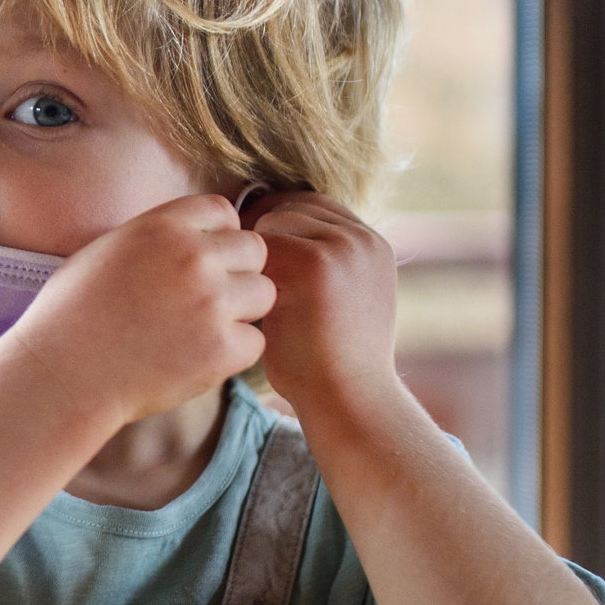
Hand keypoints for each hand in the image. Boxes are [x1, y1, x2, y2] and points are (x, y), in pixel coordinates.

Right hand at [8, 193, 274, 423]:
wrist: (62, 374)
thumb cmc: (69, 316)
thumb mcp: (105, 251)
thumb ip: (154, 237)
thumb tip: (189, 236)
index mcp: (163, 226)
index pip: (223, 212)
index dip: (216, 237)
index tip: (200, 261)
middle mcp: (194, 257)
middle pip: (254, 250)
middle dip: (237, 272)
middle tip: (206, 300)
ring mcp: (212, 303)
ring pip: (263, 294)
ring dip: (241, 311)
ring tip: (203, 330)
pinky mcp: (221, 350)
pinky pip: (255, 341)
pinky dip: (233, 353)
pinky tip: (197, 359)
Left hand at [242, 192, 399, 413]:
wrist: (348, 398)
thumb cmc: (330, 364)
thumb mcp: (339, 304)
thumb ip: (320, 269)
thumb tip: (269, 247)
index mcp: (372, 246)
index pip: (315, 206)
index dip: (277, 218)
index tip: (248, 245)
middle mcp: (362, 239)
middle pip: (294, 205)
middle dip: (260, 226)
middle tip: (232, 258)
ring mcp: (342, 247)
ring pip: (273, 221)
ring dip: (253, 250)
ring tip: (243, 284)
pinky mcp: (316, 262)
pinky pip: (261, 243)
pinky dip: (247, 267)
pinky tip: (243, 295)